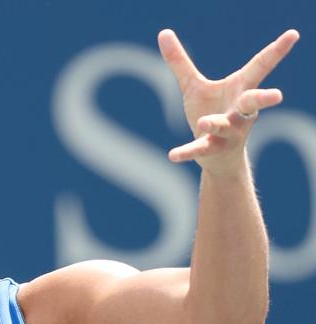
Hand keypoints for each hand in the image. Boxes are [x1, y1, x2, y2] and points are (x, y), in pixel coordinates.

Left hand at [159, 28, 299, 172]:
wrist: (217, 157)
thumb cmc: (210, 113)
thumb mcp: (194, 86)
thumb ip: (180, 62)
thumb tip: (164, 32)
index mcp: (240, 89)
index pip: (260, 66)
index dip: (277, 51)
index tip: (293, 34)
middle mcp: (241, 110)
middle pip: (254, 101)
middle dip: (265, 99)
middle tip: (277, 96)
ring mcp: (229, 131)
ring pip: (226, 126)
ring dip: (216, 123)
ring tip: (205, 122)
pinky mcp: (213, 149)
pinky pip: (201, 149)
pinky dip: (188, 152)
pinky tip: (173, 155)